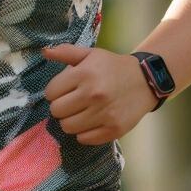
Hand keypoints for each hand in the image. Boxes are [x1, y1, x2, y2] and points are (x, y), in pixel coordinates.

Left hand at [41, 44, 157, 143]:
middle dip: (61, 107)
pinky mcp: (114, 129)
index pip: (51, 92)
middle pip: (56, 111)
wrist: (146, 80)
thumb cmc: (112, 67)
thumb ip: (65, 52)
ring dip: (70, 121)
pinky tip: (91, 122)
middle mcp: (94, 94)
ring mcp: (105, 113)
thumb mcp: (91, 54)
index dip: (54, 91)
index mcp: (85, 74)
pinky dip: (84, 133)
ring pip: (67, 127)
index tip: (64, 90)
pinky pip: (84, 139)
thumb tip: (44, 51)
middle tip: (71, 102)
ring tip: (80, 112)